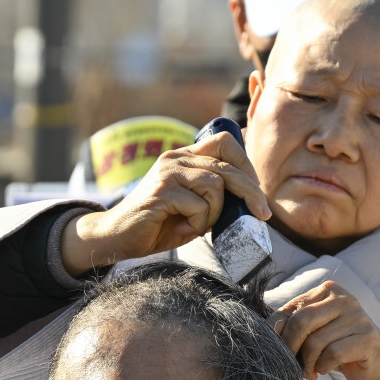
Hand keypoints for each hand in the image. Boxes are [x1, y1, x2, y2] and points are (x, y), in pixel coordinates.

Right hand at [60, 131, 271, 276]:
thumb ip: (214, 197)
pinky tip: (181, 229)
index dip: (246, 165)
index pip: (225, 142)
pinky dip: (197, 224)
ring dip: (214, 213)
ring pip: (215, 186)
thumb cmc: (157, 225)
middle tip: (263, 214)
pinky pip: (198, 206)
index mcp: (184, 157)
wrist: (116, 237)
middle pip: (227, 165)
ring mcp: (167, 172)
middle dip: (251, 192)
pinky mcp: (161, 191)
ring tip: (196, 226)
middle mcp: (176, 158)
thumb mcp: (193, 207)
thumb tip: (250, 200)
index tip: (257, 191)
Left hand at [269, 282, 379, 379]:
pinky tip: (325, 370)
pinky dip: (323, 366)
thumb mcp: (312, 330)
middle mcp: (344, 299)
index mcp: (327, 291)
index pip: (291, 310)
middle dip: (291, 348)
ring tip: (311, 371)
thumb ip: (291, 324)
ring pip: (316, 341)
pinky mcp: (367, 338)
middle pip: (301, 322)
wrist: (375, 361)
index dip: (278, 334)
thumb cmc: (337, 344)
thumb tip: (270, 330)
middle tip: (291, 364)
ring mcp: (358, 317)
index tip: (277, 351)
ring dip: (308, 363)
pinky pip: (333, 354)